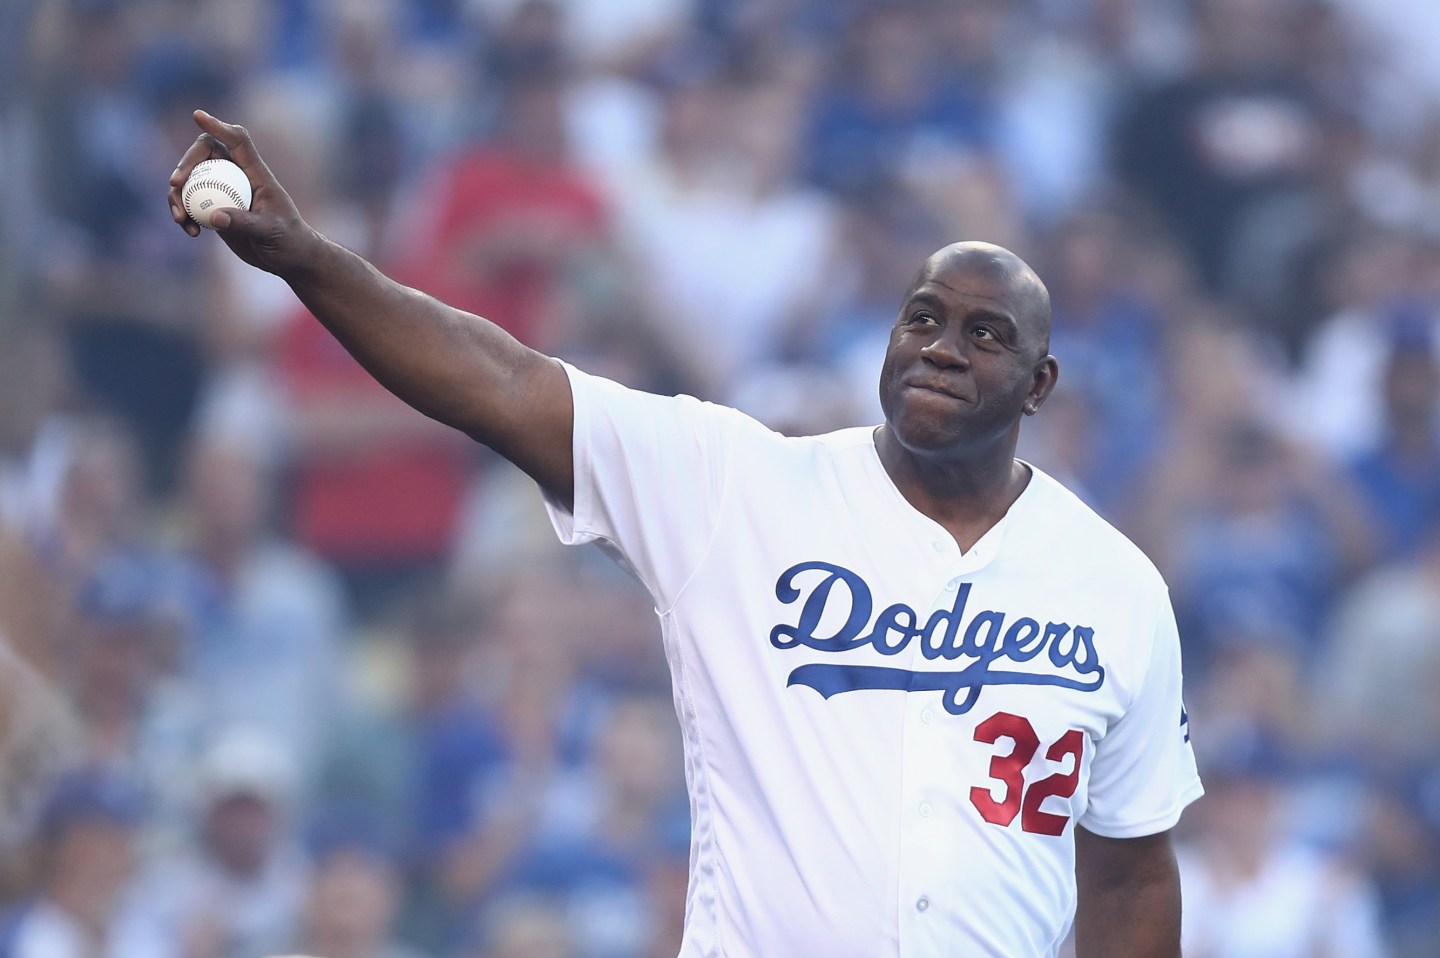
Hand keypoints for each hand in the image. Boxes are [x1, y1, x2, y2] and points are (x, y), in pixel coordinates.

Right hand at [167, 110, 318, 275]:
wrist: (289, 259)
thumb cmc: (289, 240)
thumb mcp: (269, 231)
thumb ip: (244, 223)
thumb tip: (213, 216)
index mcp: (256, 173)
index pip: (237, 140)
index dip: (218, 125)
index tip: (197, 115)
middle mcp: (237, 176)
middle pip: (205, 154)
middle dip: (186, 164)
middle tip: (176, 184)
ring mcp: (224, 192)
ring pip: (192, 180)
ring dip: (179, 196)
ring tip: (180, 220)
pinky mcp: (215, 209)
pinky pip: (191, 204)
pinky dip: (184, 214)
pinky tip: (190, 232)